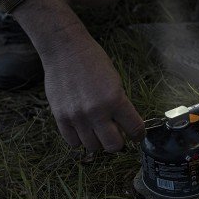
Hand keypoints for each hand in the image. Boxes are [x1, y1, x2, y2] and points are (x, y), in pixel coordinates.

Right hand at [41, 23, 144, 152]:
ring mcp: (77, 116)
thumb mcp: (115, 81)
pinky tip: (83, 128)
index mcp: (115, 99)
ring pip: (93, 147)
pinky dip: (81, 139)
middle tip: (117, 133)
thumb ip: (119, 105)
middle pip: (113, 146)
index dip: (138, 135)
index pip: (134, 129)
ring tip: (98, 129)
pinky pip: (73, 142)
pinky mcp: (60, 118)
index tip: (137, 135)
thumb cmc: (93, 61)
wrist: (66, 50)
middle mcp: (96, 111)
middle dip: (119, 142)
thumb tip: (125, 126)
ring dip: (99, 141)